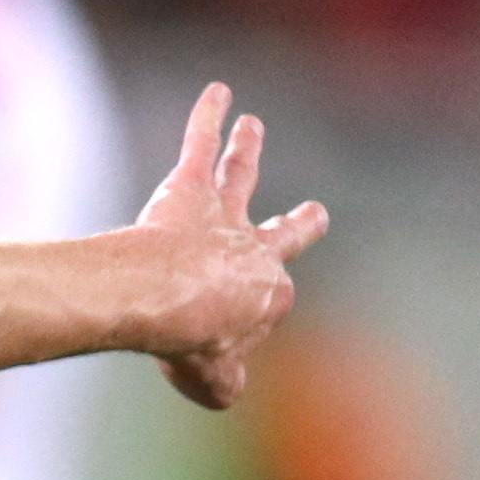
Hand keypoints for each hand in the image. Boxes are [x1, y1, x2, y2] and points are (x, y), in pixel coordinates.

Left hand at [132, 82, 327, 412]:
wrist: (165, 299)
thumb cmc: (191, 341)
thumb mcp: (213, 381)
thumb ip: (224, 382)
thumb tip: (227, 387)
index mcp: (270, 293)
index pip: (263, 304)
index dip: (234, 327)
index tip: (205, 347)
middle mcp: (255, 248)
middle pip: (283, 233)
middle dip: (299, 225)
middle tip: (314, 212)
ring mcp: (223, 214)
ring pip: (241, 177)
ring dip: (247, 150)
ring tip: (251, 126)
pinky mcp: (188, 187)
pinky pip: (197, 144)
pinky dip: (206, 117)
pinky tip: (215, 91)